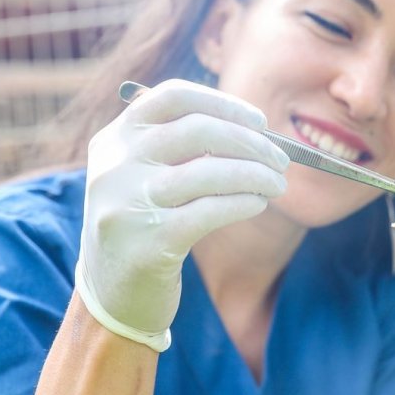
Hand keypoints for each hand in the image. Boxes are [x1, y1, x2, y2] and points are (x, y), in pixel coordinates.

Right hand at [75, 79, 287, 350]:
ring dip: (256, 175)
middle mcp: (115, 165)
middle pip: (197, 130)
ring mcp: (127, 204)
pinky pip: (209, 211)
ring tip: (277, 185)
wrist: (112, 296)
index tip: (260, 122)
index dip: (224, 104)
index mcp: (115, 139)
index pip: (173, 97)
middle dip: (251, 143)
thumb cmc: (145, 227)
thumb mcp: (144, 176)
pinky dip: (243, 203)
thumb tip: (256, 130)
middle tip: (281, 160)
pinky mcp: (147, 243)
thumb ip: (182, 148)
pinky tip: (258, 204)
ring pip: (208, 171)